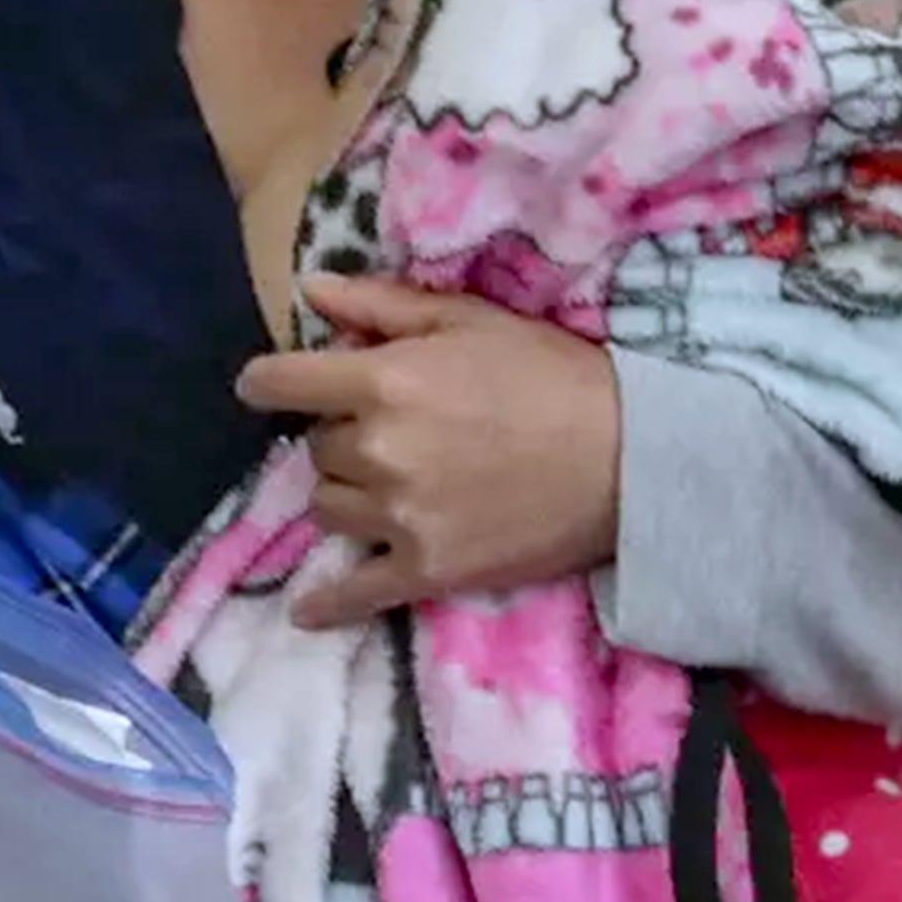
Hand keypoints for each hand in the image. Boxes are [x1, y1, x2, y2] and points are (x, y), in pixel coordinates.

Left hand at [237, 276, 622, 626]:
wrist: (631, 458)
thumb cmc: (555, 375)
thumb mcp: (471, 319)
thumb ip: (382, 305)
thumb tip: (307, 292)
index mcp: (383, 382)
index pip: (281, 382)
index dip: (270, 381)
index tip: (271, 386)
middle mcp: (378, 451)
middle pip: (316, 448)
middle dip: (342, 435)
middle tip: (393, 431)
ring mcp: (398, 518)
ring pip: (327, 509)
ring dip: (346, 495)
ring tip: (391, 488)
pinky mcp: (427, 571)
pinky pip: (351, 595)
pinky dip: (325, 604)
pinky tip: (308, 610)